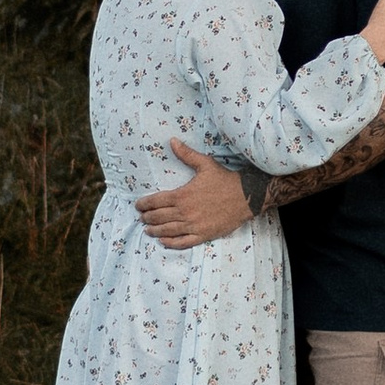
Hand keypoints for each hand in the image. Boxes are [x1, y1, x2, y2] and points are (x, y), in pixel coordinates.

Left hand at [135, 141, 254, 245]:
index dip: (144, 204)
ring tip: (148, 230)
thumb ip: (186, 154)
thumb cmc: (224, 180)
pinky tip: (164, 242)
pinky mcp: (203, 235)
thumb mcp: (205, 164)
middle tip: (142, 217)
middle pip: (158, 217)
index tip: (138, 206)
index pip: (156, 202)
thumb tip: (172, 141)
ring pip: (168, 231)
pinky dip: (171, 243)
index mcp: (182, 195)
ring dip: (155, 231)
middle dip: (147, 218)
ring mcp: (194, 225)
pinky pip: (183, 242)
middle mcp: (185, 212)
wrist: (246, 196)